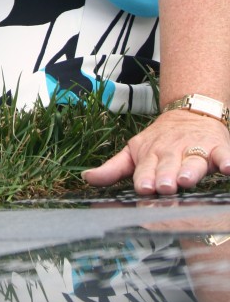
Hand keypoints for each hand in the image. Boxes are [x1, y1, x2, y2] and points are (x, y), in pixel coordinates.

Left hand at [83, 110, 229, 195]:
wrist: (190, 113)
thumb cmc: (160, 140)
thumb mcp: (134, 151)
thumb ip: (113, 168)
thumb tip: (86, 178)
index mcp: (151, 155)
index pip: (146, 169)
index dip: (145, 178)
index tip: (144, 188)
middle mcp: (172, 152)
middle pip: (168, 165)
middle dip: (166, 176)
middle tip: (164, 186)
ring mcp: (195, 149)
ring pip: (193, 161)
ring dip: (190, 170)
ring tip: (187, 179)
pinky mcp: (217, 148)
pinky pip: (223, 156)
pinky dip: (227, 161)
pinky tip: (229, 169)